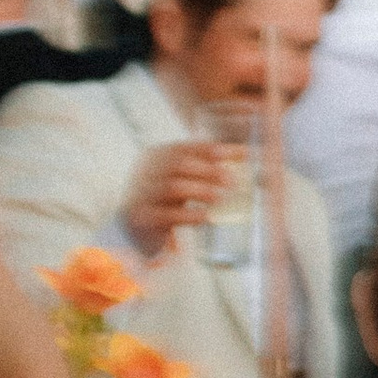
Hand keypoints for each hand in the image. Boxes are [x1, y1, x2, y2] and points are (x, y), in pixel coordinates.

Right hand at [123, 142, 234, 262]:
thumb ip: (207, 167)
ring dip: (202, 191)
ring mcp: (139, 193)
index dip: (215, 150)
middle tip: (234, 181)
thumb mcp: (184, 179)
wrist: (134, 230)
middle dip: (211, 171)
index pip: (187, 147)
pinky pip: (167, 214)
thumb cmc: (165, 200)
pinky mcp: (140, 217)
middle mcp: (145, 170)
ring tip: (221, 197)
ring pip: (173, 187)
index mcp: (155, 155)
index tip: (243, 155)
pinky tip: (206, 217)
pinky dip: (190, 215)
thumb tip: (244, 154)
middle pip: (179, 164)